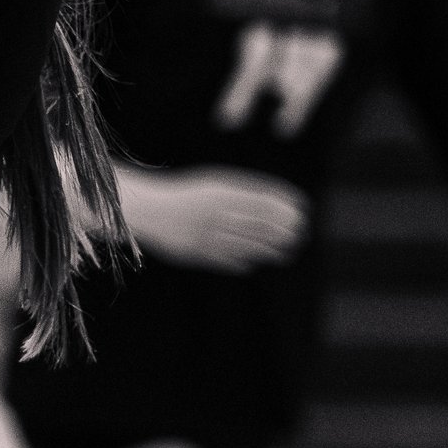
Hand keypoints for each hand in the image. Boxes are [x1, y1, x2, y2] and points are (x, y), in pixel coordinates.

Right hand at [118, 166, 308, 272]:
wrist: (144, 208)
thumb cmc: (183, 194)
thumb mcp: (212, 184)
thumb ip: (240, 192)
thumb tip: (277, 202)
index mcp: (218, 191)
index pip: (261, 199)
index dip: (285, 205)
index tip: (303, 208)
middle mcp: (213, 213)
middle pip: (257, 223)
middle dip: (283, 229)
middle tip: (301, 233)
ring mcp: (204, 234)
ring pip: (246, 244)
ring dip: (271, 249)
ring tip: (287, 252)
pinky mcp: (194, 253)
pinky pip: (225, 260)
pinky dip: (242, 262)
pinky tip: (254, 263)